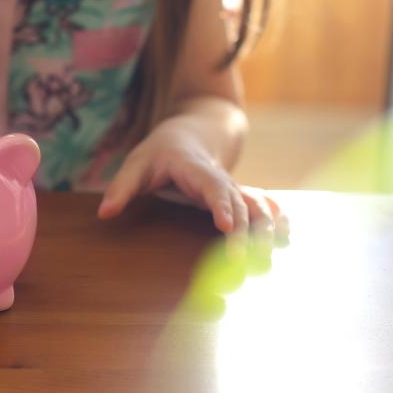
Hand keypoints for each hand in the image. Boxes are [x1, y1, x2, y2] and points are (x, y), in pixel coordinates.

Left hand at [97, 116, 287, 240]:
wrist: (193, 132)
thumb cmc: (161, 151)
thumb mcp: (137, 163)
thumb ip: (122, 187)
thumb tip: (105, 213)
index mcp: (196, 168)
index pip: (212, 186)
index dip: (221, 206)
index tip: (227, 227)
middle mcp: (220, 179)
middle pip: (238, 202)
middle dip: (244, 230)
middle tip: (243, 260)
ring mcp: (232, 189)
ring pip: (256, 205)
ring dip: (266, 227)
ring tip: (270, 253)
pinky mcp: (239, 199)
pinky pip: (262, 207)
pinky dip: (276, 219)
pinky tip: (288, 236)